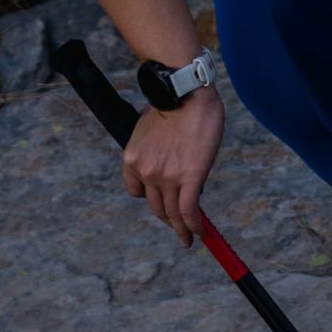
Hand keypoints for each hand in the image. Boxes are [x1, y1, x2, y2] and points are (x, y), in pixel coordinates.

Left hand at [123, 88, 224, 247]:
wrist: (185, 92)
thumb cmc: (173, 103)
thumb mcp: (149, 127)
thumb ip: (153, 145)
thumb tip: (165, 150)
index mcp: (132, 160)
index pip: (135, 191)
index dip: (150, 198)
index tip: (163, 200)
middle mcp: (146, 172)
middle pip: (156, 206)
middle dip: (168, 219)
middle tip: (178, 228)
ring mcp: (166, 177)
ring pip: (173, 214)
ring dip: (182, 230)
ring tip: (189, 238)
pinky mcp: (189, 178)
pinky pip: (190, 211)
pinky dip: (194, 226)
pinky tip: (200, 233)